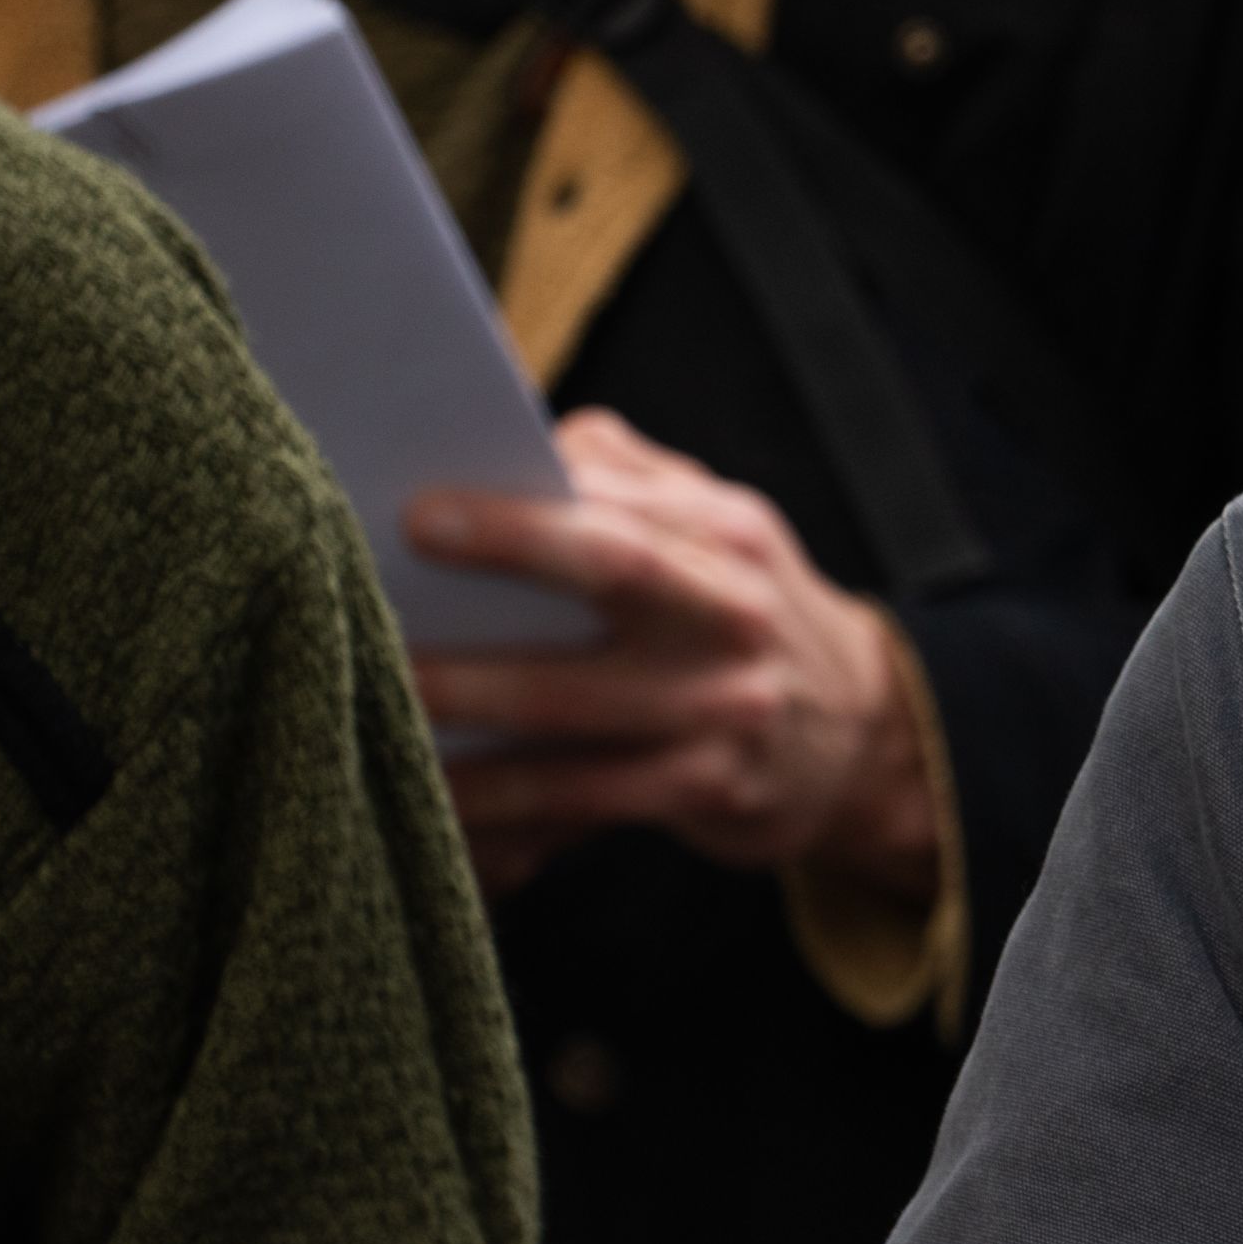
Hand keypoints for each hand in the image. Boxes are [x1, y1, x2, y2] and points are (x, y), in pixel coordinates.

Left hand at [404, 409, 937, 897]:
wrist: (862, 739)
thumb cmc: (747, 619)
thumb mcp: (724, 535)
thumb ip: (632, 482)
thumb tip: (520, 443)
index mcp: (729, 535)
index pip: (622, 502)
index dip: (521, 504)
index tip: (422, 505)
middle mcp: (736, 612)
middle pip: (617, 569)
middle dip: (501, 561)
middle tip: (394, 571)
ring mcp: (724, 707)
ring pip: (575, 704)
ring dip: (468, 699)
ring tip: (380, 689)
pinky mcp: (707, 791)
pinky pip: (579, 800)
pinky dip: (499, 801)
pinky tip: (432, 794)